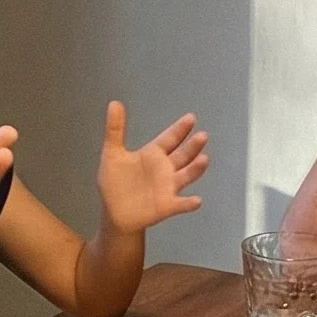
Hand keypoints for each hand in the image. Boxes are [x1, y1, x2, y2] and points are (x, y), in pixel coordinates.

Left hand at [96, 102, 208, 234]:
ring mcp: (168, 188)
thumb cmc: (115, 183)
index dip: (180, 129)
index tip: (191, 118)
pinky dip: (188, 203)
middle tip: (202, 136)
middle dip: (193, 146)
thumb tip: (114, 103)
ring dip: (195, 169)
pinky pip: (181, 204)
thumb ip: (115, 130)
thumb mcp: (112, 154)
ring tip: (204, 160)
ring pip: (186, 176)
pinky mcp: (167, 206)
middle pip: (183, 155)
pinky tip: (196, 200)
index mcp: (153, 155)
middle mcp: (165, 169)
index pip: (170, 139)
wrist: (115, 213)